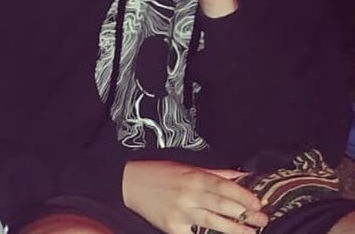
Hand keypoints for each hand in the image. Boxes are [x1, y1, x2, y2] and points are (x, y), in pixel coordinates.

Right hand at [123, 161, 267, 233]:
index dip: (244, 196)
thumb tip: (241, 174)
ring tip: (251, 233)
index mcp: (194, 176)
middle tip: (263, 219)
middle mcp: (189, 194)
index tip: (259, 203)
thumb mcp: (187, 167)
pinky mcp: (172, 228)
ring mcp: (181, 212)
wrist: (131, 183)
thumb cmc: (160, 172)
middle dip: (245, 214)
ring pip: (214, 223)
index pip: (225, 187)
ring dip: (235, 229)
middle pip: (223, 205)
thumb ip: (216, 173)